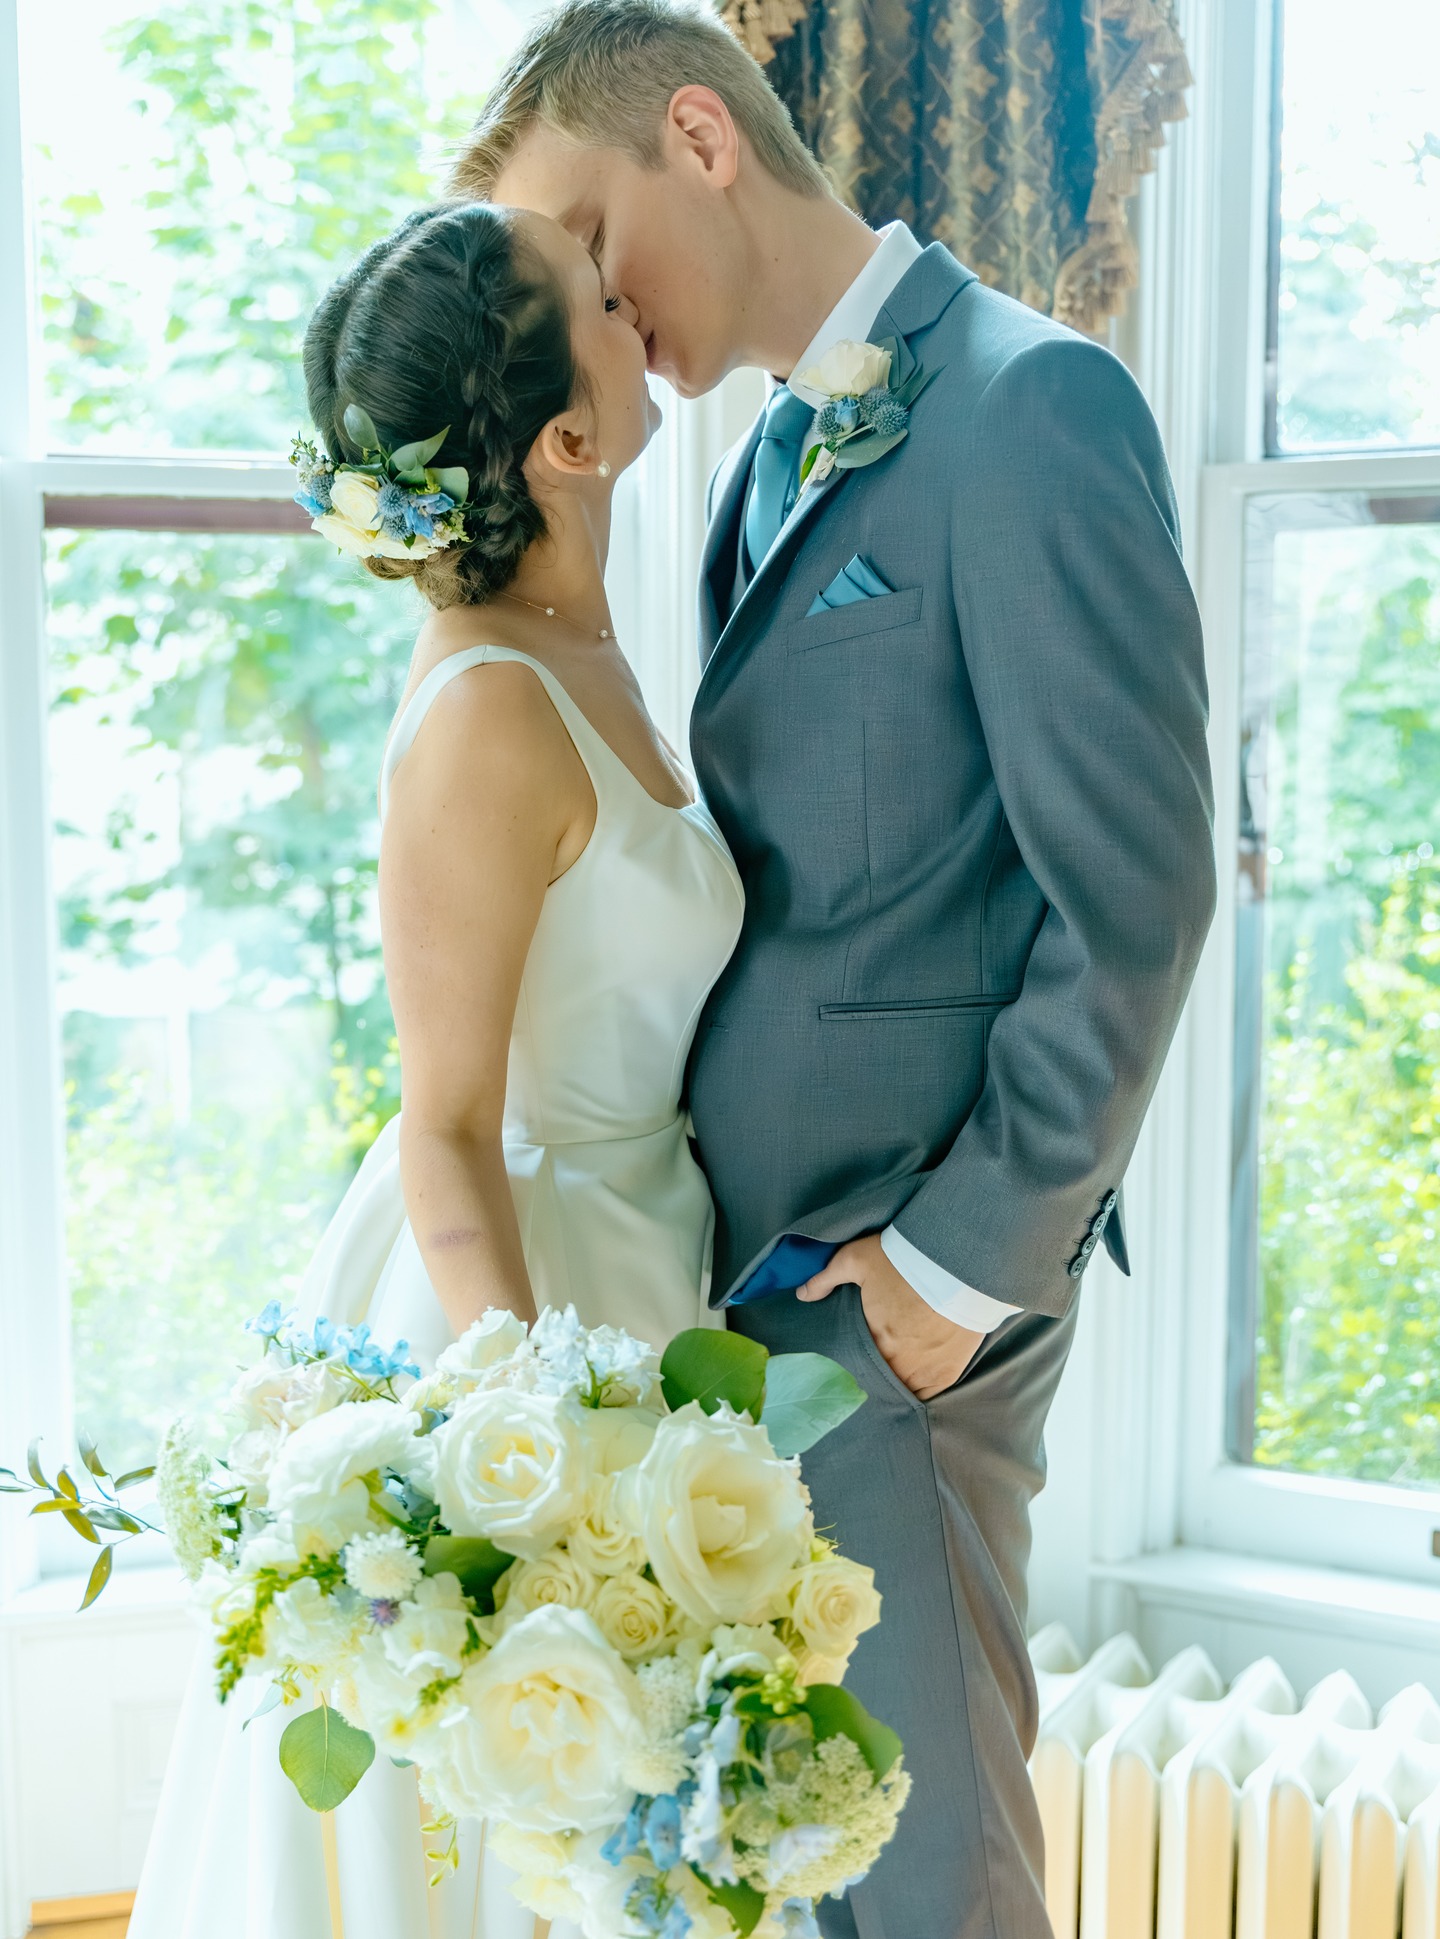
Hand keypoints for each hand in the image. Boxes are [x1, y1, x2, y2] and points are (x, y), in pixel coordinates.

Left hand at [797, 1233, 983, 1400]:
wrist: (957, 1262)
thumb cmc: (903, 1259)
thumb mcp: (856, 1259)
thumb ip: (825, 1278)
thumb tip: (802, 1294)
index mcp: (873, 1339)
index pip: (854, 1366)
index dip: (849, 1365)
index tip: (848, 1362)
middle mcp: (897, 1363)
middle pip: (878, 1380)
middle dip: (871, 1376)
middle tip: (868, 1369)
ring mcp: (924, 1371)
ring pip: (901, 1391)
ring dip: (895, 1384)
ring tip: (889, 1378)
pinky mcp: (948, 1372)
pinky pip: (928, 1394)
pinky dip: (919, 1389)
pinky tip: (913, 1384)